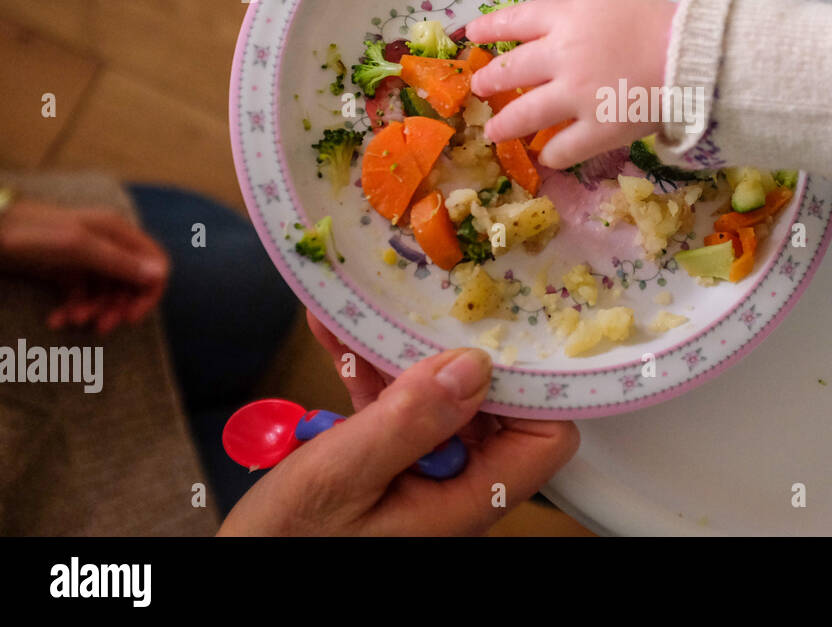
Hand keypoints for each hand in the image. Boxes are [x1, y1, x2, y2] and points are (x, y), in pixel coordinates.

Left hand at [0, 199, 168, 333]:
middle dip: (117, 308)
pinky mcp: (66, 271)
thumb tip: (160, 274)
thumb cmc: (33, 233)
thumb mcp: (79, 247)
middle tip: (100, 327)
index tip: (132, 317)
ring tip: (72, 321)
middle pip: (130, 283)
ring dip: (93, 311)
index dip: (149, 292)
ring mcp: (87, 258)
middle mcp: (108, 245)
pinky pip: (81, 296)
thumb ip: (120, 261)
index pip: (155, 264)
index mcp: (118, 233)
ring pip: (105, 293)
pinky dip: (73, 310)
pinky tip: (56, 320)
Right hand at [217, 314, 579, 535]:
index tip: (503, 330)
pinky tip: (340, 341)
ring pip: (435, 403)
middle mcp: (455, 490)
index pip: (545, 437)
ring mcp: (423, 480)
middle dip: (450, 353)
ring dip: (399, 357)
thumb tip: (474, 365)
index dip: (533, 383)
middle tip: (425, 304)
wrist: (241, 573)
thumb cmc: (285, 545)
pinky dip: (370, 379)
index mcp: (464, 500)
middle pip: (489, 408)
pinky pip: (396, 415)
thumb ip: (410, 421)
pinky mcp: (389, 473)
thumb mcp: (342, 476)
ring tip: (364, 312)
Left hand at [465, 0, 676, 169]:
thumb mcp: (611, 6)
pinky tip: (548, 156)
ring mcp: (576, 96)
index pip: (515, 20)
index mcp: (567, 20)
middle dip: (490, 80)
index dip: (490, 27)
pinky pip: (562, 149)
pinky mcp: (597, 130)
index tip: (473, 34)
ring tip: (495, 130)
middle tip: (480, 87)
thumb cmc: (660, 25)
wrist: (695, 56)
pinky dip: (552, 154)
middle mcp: (562, 56)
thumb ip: (576, 8)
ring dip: (506, 124)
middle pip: (511, 70)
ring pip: (525, 114)